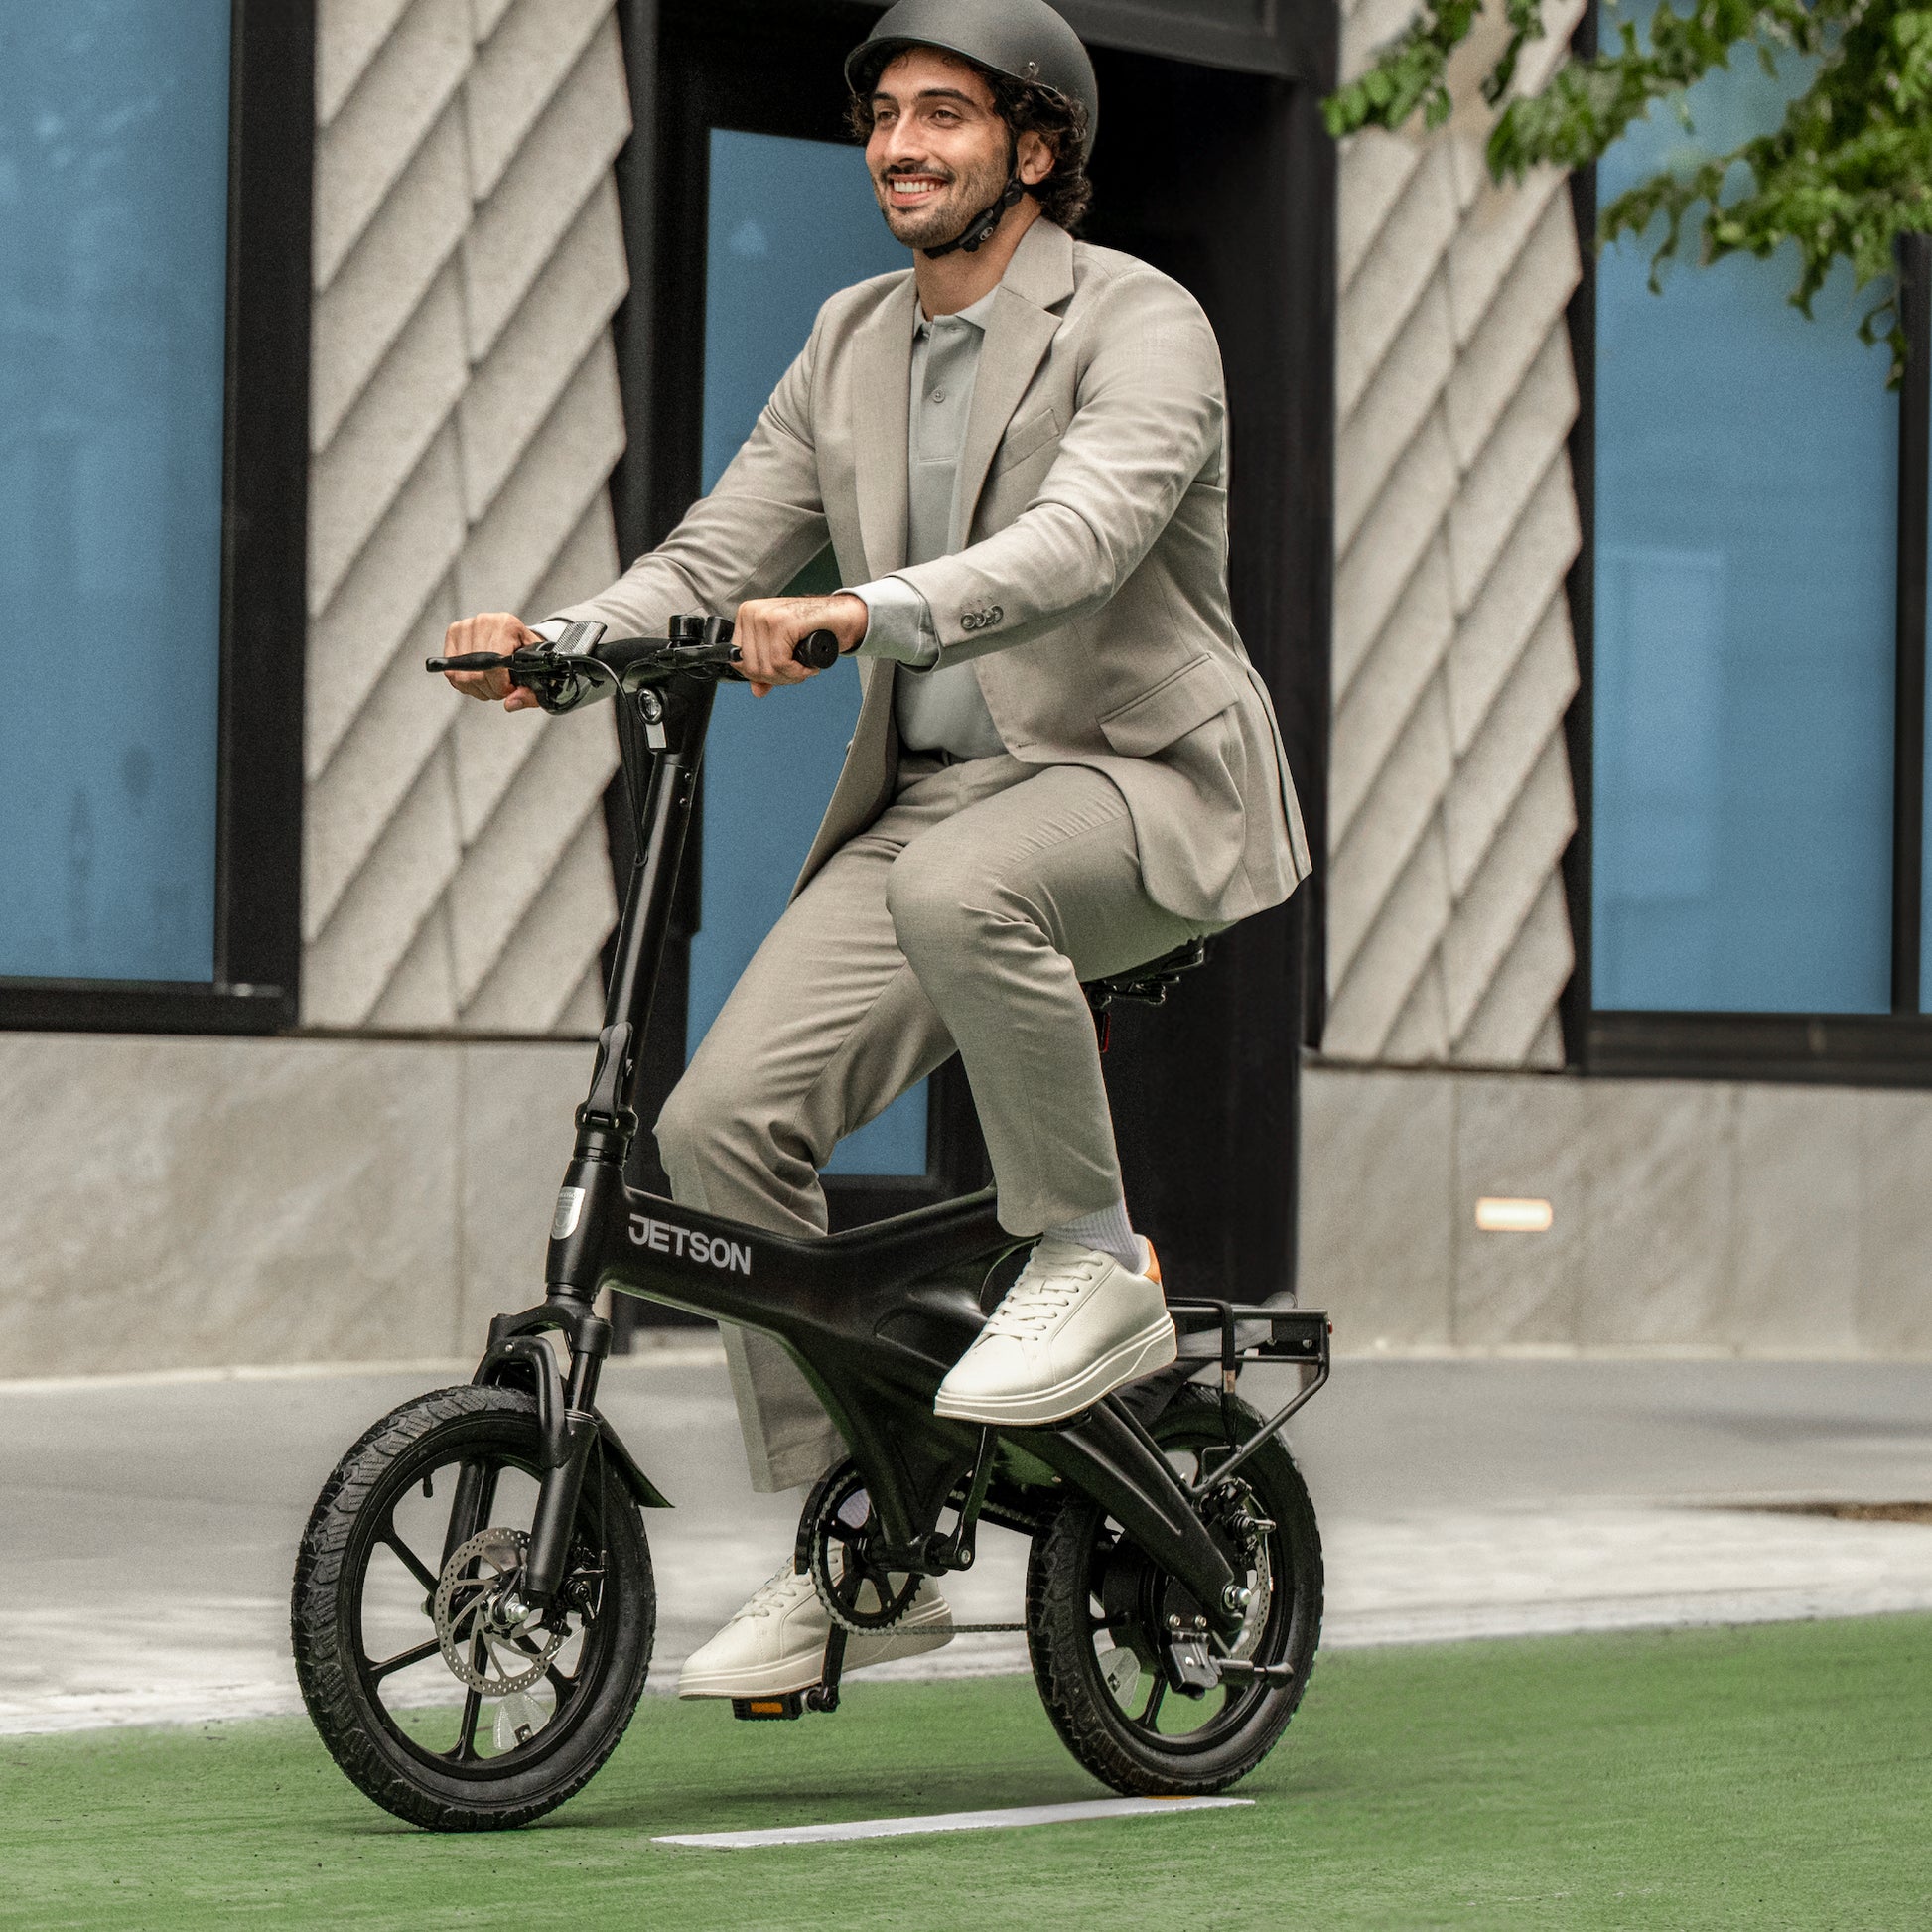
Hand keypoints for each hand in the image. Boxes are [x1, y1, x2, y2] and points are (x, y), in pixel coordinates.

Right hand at [442, 611, 542, 711]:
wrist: (517, 636)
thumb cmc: (527, 652)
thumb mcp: (537, 671)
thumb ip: (530, 692)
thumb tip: (511, 704)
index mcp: (507, 625)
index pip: (493, 666)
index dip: (501, 686)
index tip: (509, 689)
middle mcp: (484, 621)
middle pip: (476, 674)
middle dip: (490, 690)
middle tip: (501, 688)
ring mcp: (466, 626)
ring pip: (461, 676)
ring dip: (477, 688)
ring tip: (491, 683)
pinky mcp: (453, 633)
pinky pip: (451, 671)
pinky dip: (464, 683)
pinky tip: (478, 679)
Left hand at [731, 592, 867, 696]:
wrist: (841, 616)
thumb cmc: (814, 629)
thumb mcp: (783, 650)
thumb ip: (766, 669)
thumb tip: (756, 690)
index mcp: (747, 615)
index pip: (737, 661)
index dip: (760, 675)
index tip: (781, 672)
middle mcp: (752, 613)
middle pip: (751, 668)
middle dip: (778, 678)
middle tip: (796, 671)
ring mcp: (765, 616)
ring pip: (766, 668)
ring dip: (790, 676)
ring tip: (803, 668)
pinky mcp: (782, 623)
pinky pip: (780, 663)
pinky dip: (797, 672)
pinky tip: (807, 666)